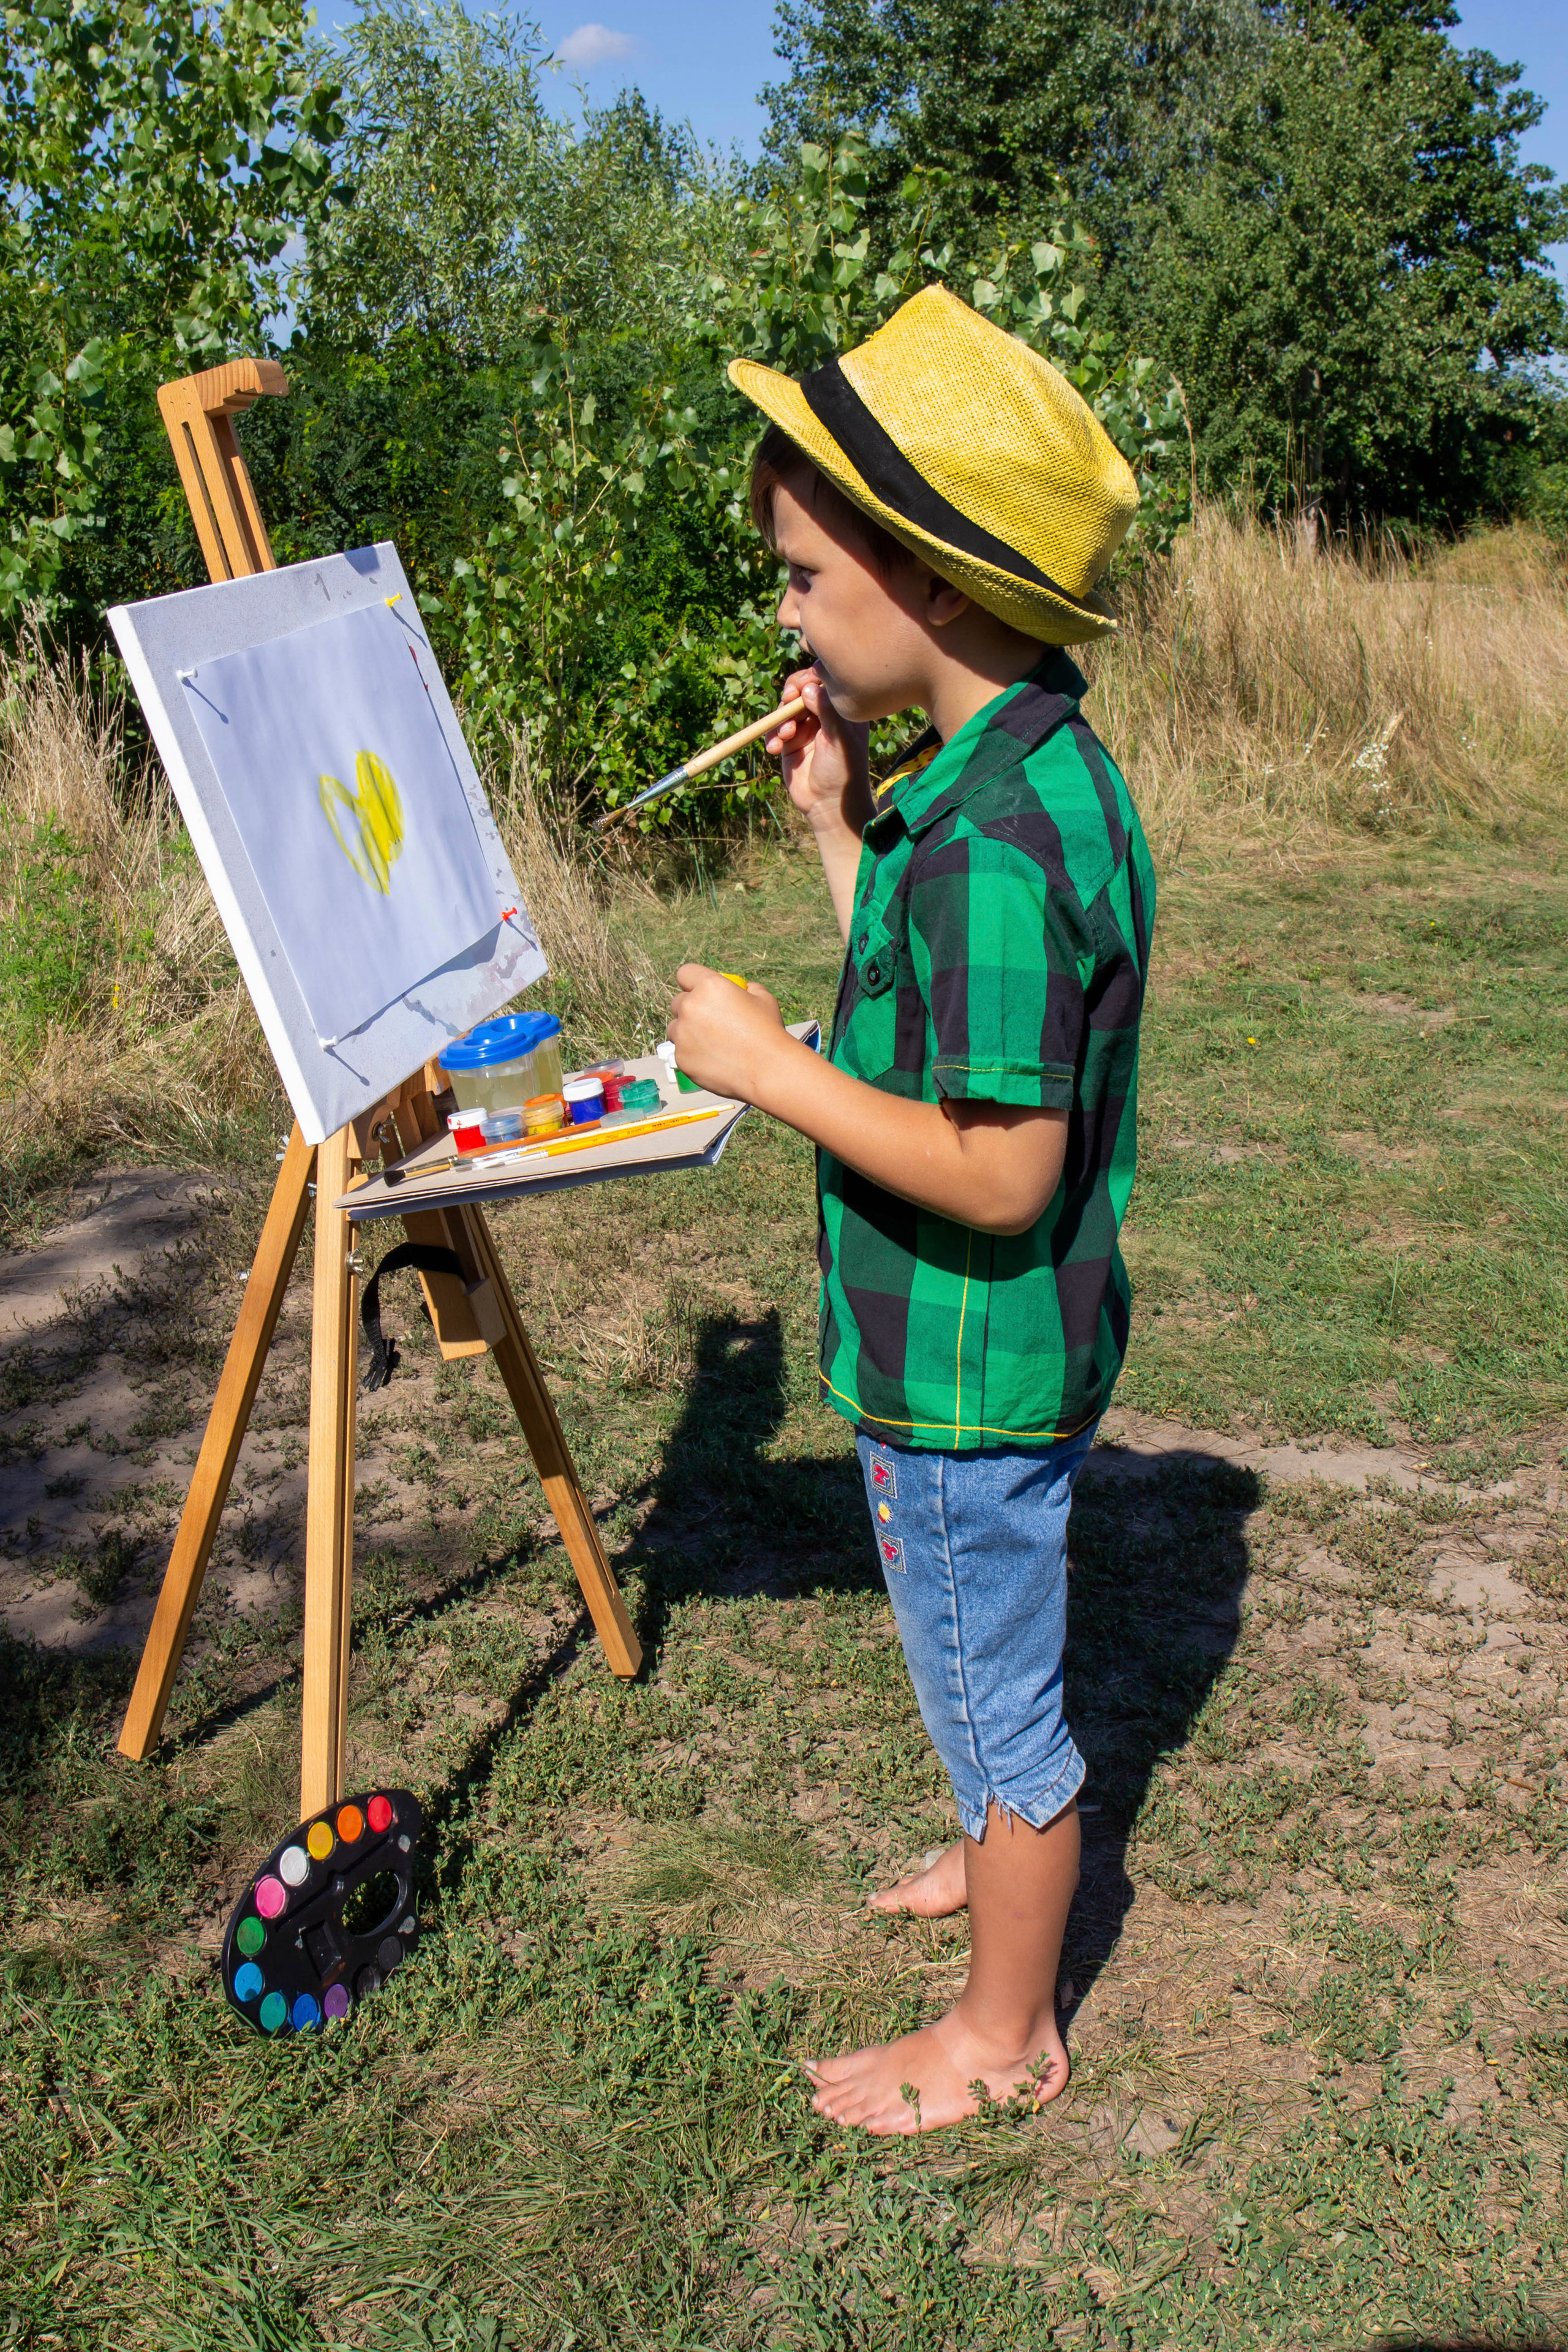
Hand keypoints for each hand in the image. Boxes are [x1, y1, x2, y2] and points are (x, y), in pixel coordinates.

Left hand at [666, 965, 787, 1101]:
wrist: (768, 1070)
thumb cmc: (769, 1033)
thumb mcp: (764, 999)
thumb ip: (746, 988)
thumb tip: (741, 988)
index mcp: (710, 986)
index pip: (686, 973)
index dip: (691, 982)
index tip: (697, 991)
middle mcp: (691, 1006)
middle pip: (678, 1002)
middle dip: (690, 1009)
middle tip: (709, 1022)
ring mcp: (683, 1033)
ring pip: (675, 1028)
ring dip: (687, 1032)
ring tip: (712, 1043)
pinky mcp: (681, 1057)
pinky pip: (680, 1051)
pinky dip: (692, 1054)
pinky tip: (714, 1059)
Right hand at [767, 666, 871, 834]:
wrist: (829, 805)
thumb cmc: (843, 772)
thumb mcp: (839, 738)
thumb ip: (827, 710)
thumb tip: (809, 687)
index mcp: (841, 711)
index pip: (823, 682)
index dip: (809, 679)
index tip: (802, 688)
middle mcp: (823, 716)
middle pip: (800, 690)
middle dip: (791, 695)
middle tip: (789, 702)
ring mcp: (805, 729)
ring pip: (785, 709)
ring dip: (781, 719)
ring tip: (786, 736)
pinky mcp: (789, 744)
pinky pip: (774, 731)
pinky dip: (772, 736)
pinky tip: (775, 749)